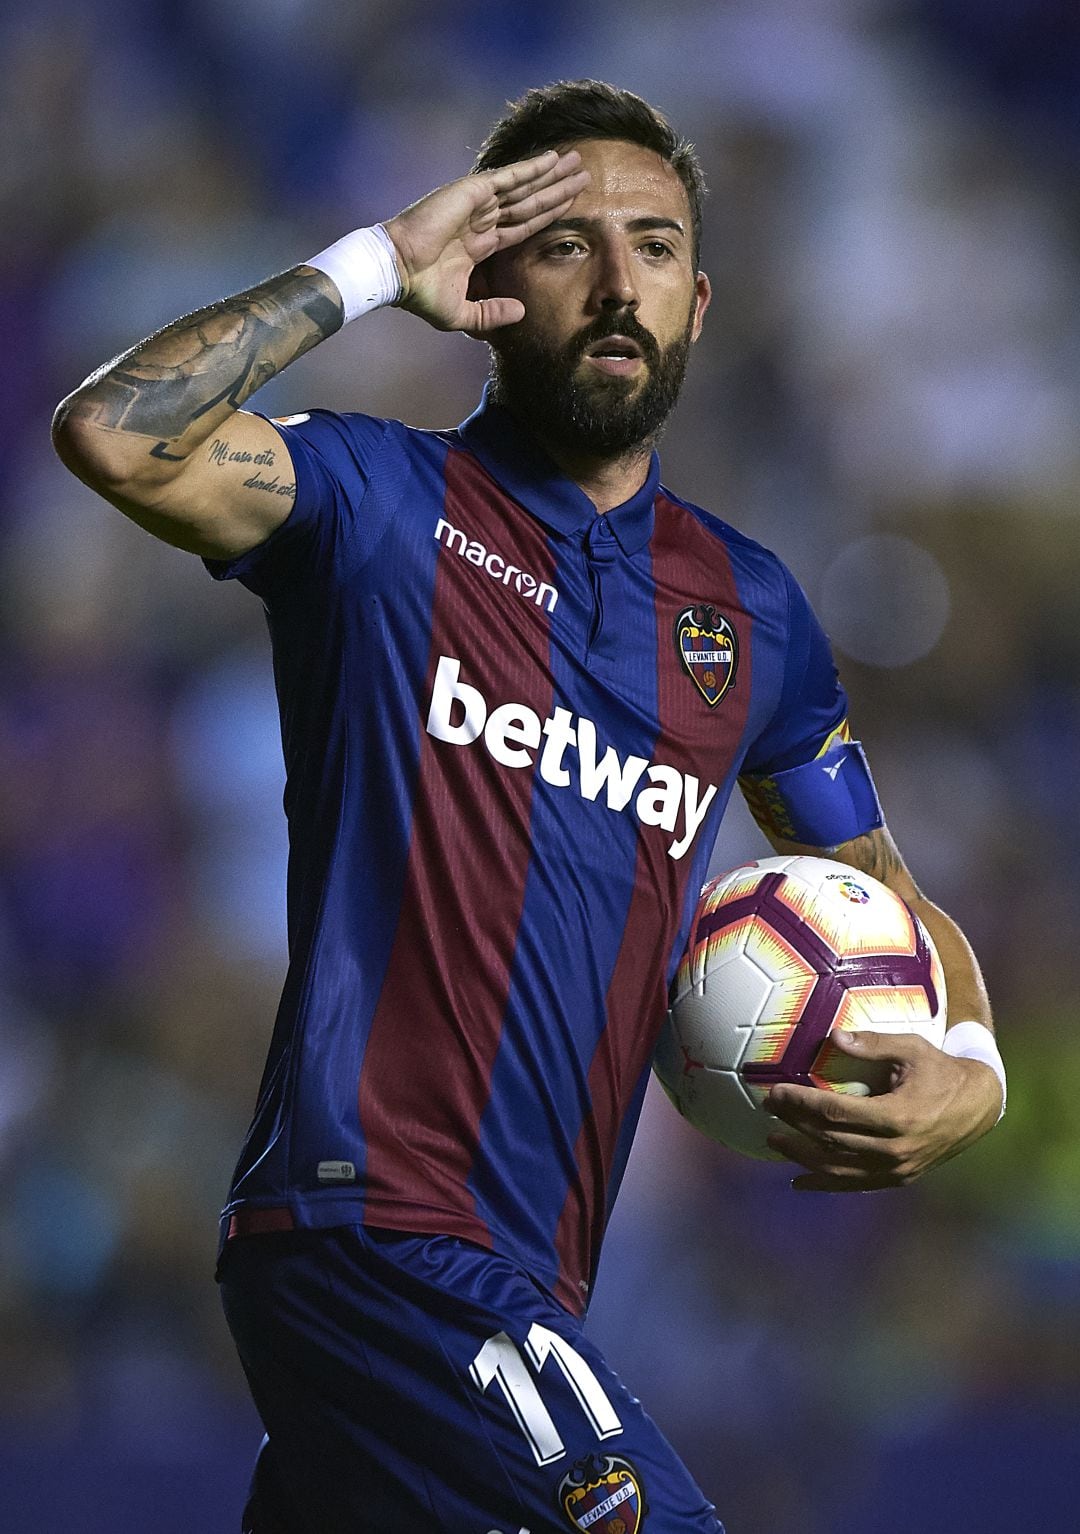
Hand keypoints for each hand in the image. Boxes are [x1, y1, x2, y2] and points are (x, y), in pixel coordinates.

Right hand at [383, 149, 589, 334]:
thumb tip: (522, 313)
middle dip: (558, 189)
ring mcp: (477, 203)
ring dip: (552, 174)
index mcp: (480, 244)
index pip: (523, 227)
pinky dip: (532, 168)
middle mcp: (482, 220)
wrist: (396, 272)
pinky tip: (554, 159)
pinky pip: (509, 177)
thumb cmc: (420, 294)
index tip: (572, 207)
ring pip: (525, 187)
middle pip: (530, 202)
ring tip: (578, 162)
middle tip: (585, 176)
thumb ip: (492, 313)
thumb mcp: (462, 312)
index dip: (548, 217)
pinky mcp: (471, 191)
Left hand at [764, 1029, 1002, 1191]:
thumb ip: (874, 1043)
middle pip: (831, 1140)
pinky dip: (825, 1183)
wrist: (979, 1106)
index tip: (775, 1092)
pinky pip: (855, 1184)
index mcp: (897, 1117)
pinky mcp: (899, 1178)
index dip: (801, 1103)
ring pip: (839, 1168)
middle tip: (768, 1109)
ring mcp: (897, 1169)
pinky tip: (798, 1181)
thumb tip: (833, 1036)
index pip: (835, 1112)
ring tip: (775, 1141)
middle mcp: (895, 1149)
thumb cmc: (941, 1071)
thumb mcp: (913, 1048)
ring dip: (802, 1156)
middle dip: (795, 1124)